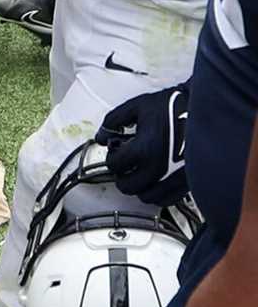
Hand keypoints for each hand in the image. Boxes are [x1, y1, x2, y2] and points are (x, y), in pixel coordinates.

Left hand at [96, 83, 189, 204]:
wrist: (206, 111)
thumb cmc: (174, 106)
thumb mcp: (138, 106)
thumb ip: (113, 121)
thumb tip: (101, 136)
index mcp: (144, 148)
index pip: (114, 165)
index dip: (112, 155)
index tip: (117, 149)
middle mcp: (159, 168)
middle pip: (126, 186)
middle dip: (122, 174)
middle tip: (125, 163)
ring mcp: (174, 178)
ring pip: (145, 196)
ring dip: (138, 186)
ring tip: (140, 171)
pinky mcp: (187, 183)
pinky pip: (166, 200)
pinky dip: (156, 193)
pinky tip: (156, 179)